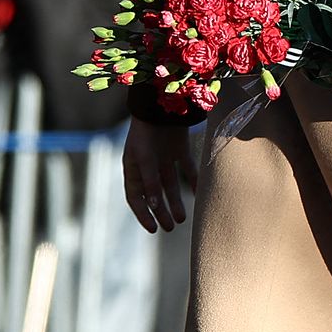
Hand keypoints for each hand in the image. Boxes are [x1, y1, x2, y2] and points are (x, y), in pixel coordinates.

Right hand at [123, 118, 198, 232]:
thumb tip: (154, 207)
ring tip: (182, 218)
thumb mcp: (143, 157)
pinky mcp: (179, 149)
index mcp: (133, 168)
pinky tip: (198, 195)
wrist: (160, 102)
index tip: (153, 229)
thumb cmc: (146, 130)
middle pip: (155, 195)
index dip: (143, 214)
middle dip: (162, 212)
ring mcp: (164, 157)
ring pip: (170, 185)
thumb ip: (149, 181)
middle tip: (171, 227)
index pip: (136, 197)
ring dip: (175, 202)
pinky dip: (193, 181)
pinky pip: (187, 169)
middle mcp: (149, 165)